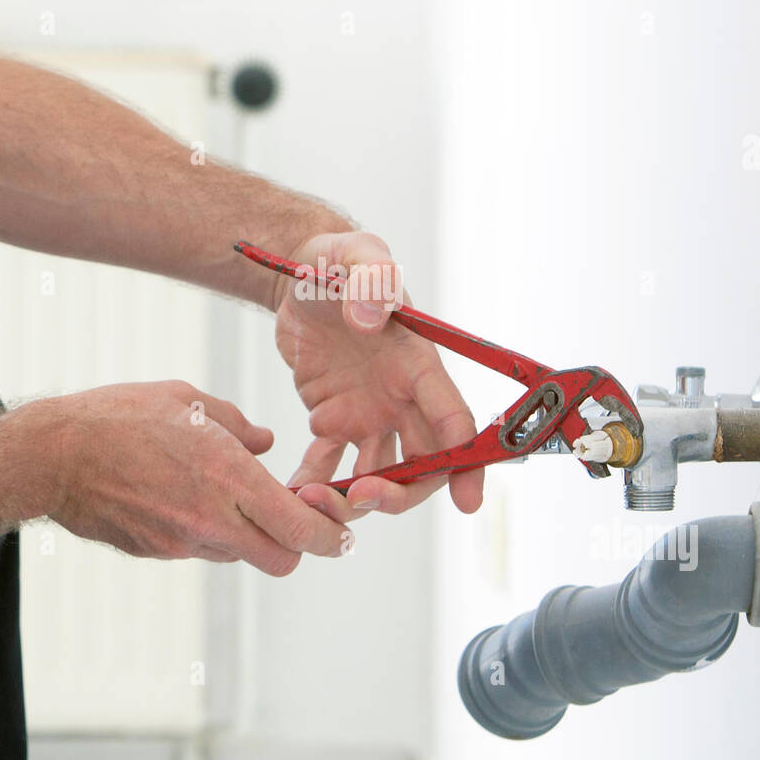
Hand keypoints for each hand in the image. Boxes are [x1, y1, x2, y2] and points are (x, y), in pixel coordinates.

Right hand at [47, 381, 350, 575]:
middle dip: (296, 544)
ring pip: (241, 554)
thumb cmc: (119, 416)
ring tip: (225, 491)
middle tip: (292, 514)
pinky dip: (209, 531)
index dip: (329, 535)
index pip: (300, 529)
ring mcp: (182, 543)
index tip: (339, 528)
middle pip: (282, 560)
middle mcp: (211, 519)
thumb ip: (238, 426)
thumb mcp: (188, 401)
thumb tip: (267, 444)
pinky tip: (185, 495)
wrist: (50, 457)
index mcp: (227, 476)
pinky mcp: (157, 552)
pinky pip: (201, 549)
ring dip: (249, 534)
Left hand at [273, 230, 483, 521]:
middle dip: (400, 493)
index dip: (467, 462)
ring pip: (377, 475)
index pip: (452, 418)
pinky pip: (329, 464)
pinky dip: (314, 484)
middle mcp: (402, 396)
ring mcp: (370, 413)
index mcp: (417, 363)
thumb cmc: (339, 260)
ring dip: (353, 498)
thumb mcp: (356, 257)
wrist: (301, 273)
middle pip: (422, 463)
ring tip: (311, 502)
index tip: (467, 501)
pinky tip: (292, 494)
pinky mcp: (334, 420)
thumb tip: (372, 318)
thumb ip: (370, 279)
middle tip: (359, 498)